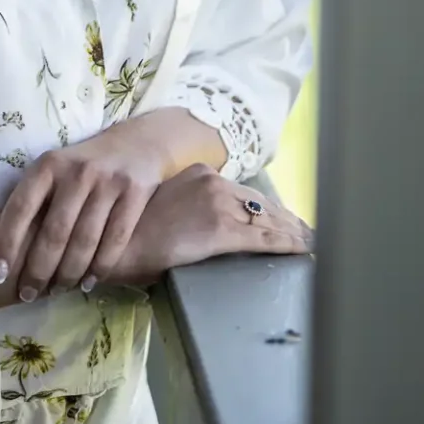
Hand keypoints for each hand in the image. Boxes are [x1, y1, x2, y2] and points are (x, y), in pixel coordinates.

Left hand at [0, 125, 166, 302]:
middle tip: (28, 294)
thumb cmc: (81, 167)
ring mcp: (108, 183)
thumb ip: (34, 200)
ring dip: (67, 274)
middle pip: (54, 232)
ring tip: (56, 291)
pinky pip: (115, 241)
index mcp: (47, 166)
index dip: (6, 244)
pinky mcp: (135, 194)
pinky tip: (87, 283)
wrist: (136, 144)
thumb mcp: (53, 170)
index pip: (20, 208)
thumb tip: (4, 249)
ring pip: (84, 241)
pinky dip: (99, 268)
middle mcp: (76, 172)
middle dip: (38, 270)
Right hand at [103, 164, 314, 285]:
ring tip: (310, 243)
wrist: (113, 244)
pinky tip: (304, 249)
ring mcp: (220, 205)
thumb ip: (191, 210)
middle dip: (285, 220)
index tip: (284, 220)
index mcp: (198, 175)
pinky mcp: (224, 231)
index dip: (268, 209)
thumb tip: (206, 225)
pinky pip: (267, 238)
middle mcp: (213, 183)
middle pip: (261, 204)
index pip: (244, 194)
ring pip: (269, 220)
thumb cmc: (130, 233)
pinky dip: (289, 244)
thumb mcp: (165, 209)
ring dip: (292, 233)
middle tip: (305, 233)